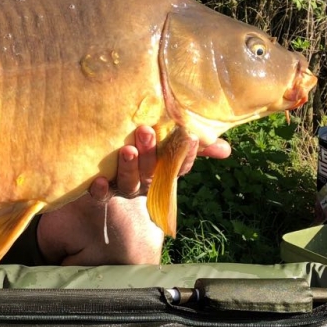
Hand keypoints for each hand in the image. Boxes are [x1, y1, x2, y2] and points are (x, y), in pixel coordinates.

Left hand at [88, 125, 230, 200]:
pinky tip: (99, 180)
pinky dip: (101, 190)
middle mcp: (145, 182)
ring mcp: (124, 188)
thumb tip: (226, 150)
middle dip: (151, 153)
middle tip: (146, 131)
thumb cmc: (140, 155)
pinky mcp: (102, 193)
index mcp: (163, 172)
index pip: (180, 166)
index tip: (191, 137)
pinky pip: (102, 196)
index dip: (187, 154)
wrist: (102, 192)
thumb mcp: (165, 148)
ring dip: (129, 167)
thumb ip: (191, 146)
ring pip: (129, 182)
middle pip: (151, 171)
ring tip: (127, 150)